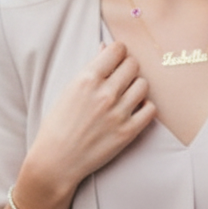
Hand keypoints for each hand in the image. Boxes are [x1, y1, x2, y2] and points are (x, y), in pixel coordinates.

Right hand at [21, 42, 155, 207]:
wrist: (56, 160)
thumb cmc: (58, 124)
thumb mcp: (68, 90)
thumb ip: (90, 69)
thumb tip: (106, 48)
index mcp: (87, 79)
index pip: (117, 50)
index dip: (119, 51)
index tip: (117, 57)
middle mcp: (105, 93)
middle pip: (133, 65)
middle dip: (128, 67)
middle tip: (121, 76)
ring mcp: (118, 113)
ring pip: (143, 85)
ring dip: (136, 86)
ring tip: (126, 94)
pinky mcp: (128, 132)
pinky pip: (150, 109)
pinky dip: (144, 107)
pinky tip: (133, 110)